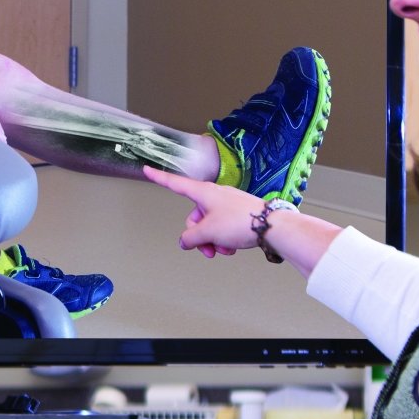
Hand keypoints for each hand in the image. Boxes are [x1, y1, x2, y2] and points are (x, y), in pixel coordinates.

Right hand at [143, 166, 263, 258]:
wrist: (272, 225)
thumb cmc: (241, 221)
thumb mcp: (208, 232)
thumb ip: (190, 237)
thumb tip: (185, 241)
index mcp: (203, 192)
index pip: (175, 184)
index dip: (159, 177)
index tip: (147, 169)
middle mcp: (214, 195)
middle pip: (194, 217)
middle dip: (198, 236)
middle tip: (207, 249)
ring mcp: (227, 204)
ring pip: (208, 225)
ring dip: (212, 241)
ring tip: (223, 250)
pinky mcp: (238, 213)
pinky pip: (222, 227)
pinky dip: (223, 239)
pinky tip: (231, 247)